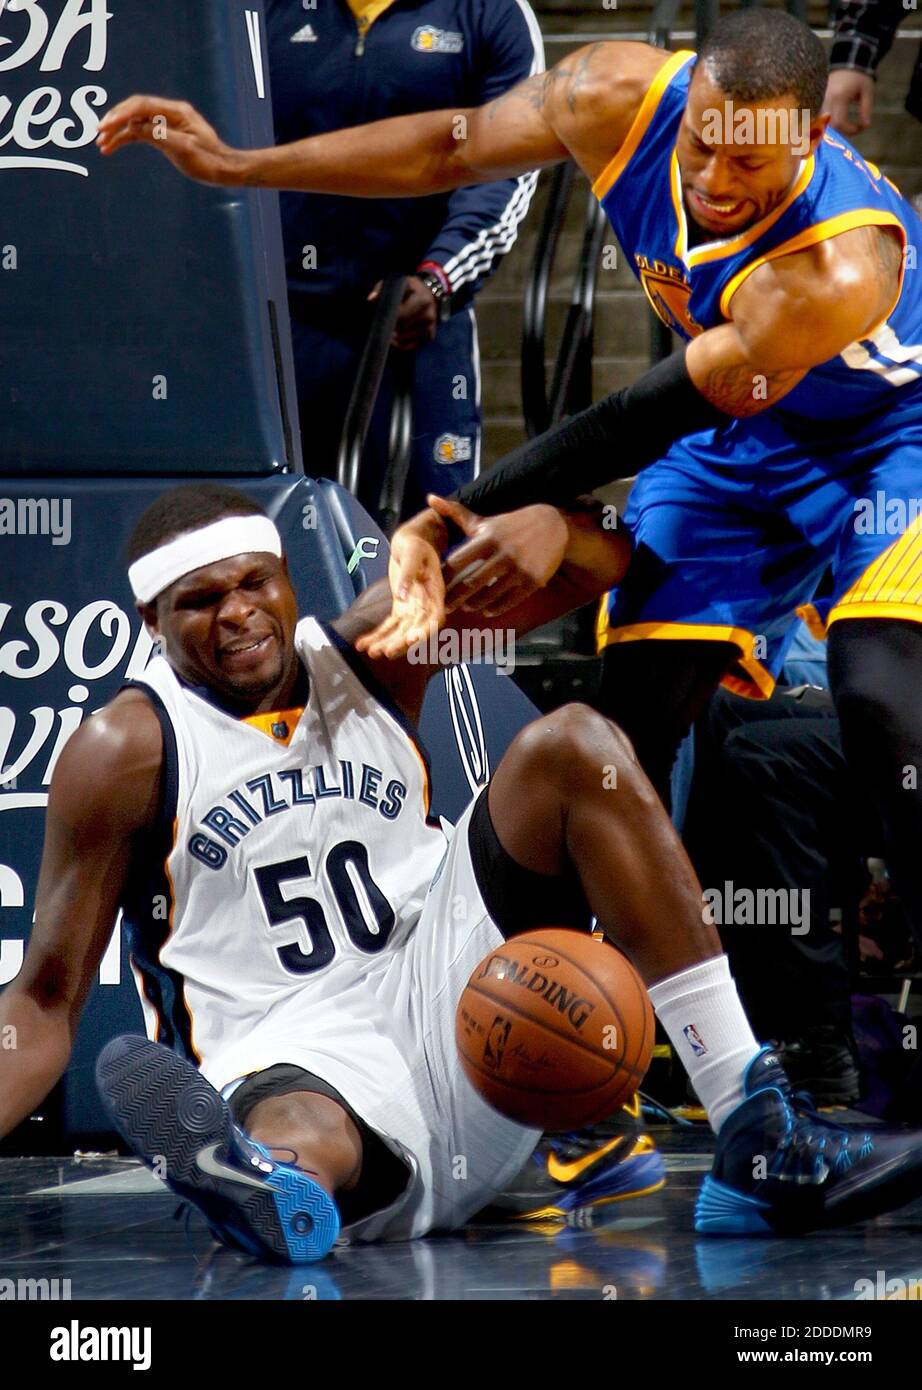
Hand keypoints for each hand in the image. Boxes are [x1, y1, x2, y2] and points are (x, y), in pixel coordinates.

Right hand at [96, 96, 240, 183]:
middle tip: (98, 133)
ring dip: (117, 131)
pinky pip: (141, 132)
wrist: (225, 170)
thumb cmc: (210, 161)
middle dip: (115, 120)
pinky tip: (113, 147)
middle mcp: (171, 113)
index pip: (142, 105)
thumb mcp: (184, 149)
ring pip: (136, 121)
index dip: (121, 114)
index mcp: (177, 111)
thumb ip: (159, 135)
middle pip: (135, 110)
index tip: (106, 125)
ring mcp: (167, 122)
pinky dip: (127, 138)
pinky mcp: (165, 134)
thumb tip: (133, 127)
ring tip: (101, 144)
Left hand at [354, 510, 448, 659]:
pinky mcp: (400, 609)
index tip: (412, 640)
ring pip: (400, 633)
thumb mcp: (412, 553)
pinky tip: (362, 645)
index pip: (434, 618)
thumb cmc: (415, 545)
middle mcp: (426, 606)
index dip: (425, 631)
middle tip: (385, 652)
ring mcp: (412, 610)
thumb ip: (408, 573)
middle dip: (401, 643)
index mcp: (434, 593)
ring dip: (386, 643)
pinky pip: (388, 627)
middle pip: (415, 630)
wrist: (412, 542)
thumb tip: (401, 596)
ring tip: (371, 652)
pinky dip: (376, 636)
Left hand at [369, 276, 438, 351]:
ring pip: (404, 338)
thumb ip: (383, 288)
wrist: (430, 295)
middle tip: (383, 324)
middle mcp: (428, 315)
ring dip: (394, 336)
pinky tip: (395, 337)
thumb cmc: (410, 289)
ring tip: (389, 329)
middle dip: (390, 327)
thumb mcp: (398, 283)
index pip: (401, 315)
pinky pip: (410, 346)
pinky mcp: (429, 337)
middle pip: (402, 328)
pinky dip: (400, 343)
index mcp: (422, 300)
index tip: (381, 317)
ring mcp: (430, 327)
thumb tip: (371, 299)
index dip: (389, 318)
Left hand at [435, 494, 568, 617]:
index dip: (445, 575)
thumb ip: (456, 513)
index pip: (458, 560)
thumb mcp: (485, 520)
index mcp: (488, 538)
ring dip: (474, 604)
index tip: (436, 584)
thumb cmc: (511, 525)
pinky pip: (510, 600)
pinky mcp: (532, 580)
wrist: (553, 525)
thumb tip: (429, 497)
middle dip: (455, 597)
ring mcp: (519, 568)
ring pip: (490, 594)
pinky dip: (496, 608)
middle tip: (445, 607)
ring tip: (466, 607)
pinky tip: (487, 612)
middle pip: (471, 581)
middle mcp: (503, 553)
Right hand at [823, 69, 874, 135]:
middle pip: (828, 126)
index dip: (850, 130)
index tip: (860, 128)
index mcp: (839, 97)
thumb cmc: (860, 77)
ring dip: (833, 129)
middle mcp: (827, 100)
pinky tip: (836, 123)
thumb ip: (866, 110)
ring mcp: (821, 101)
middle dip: (840, 133)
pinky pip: (820, 118)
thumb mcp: (867, 92)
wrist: (848, 61)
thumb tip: (865, 126)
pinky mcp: (820, 101)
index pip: (839, 123)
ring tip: (844, 127)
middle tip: (851, 129)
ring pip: (822, 123)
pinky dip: (827, 124)